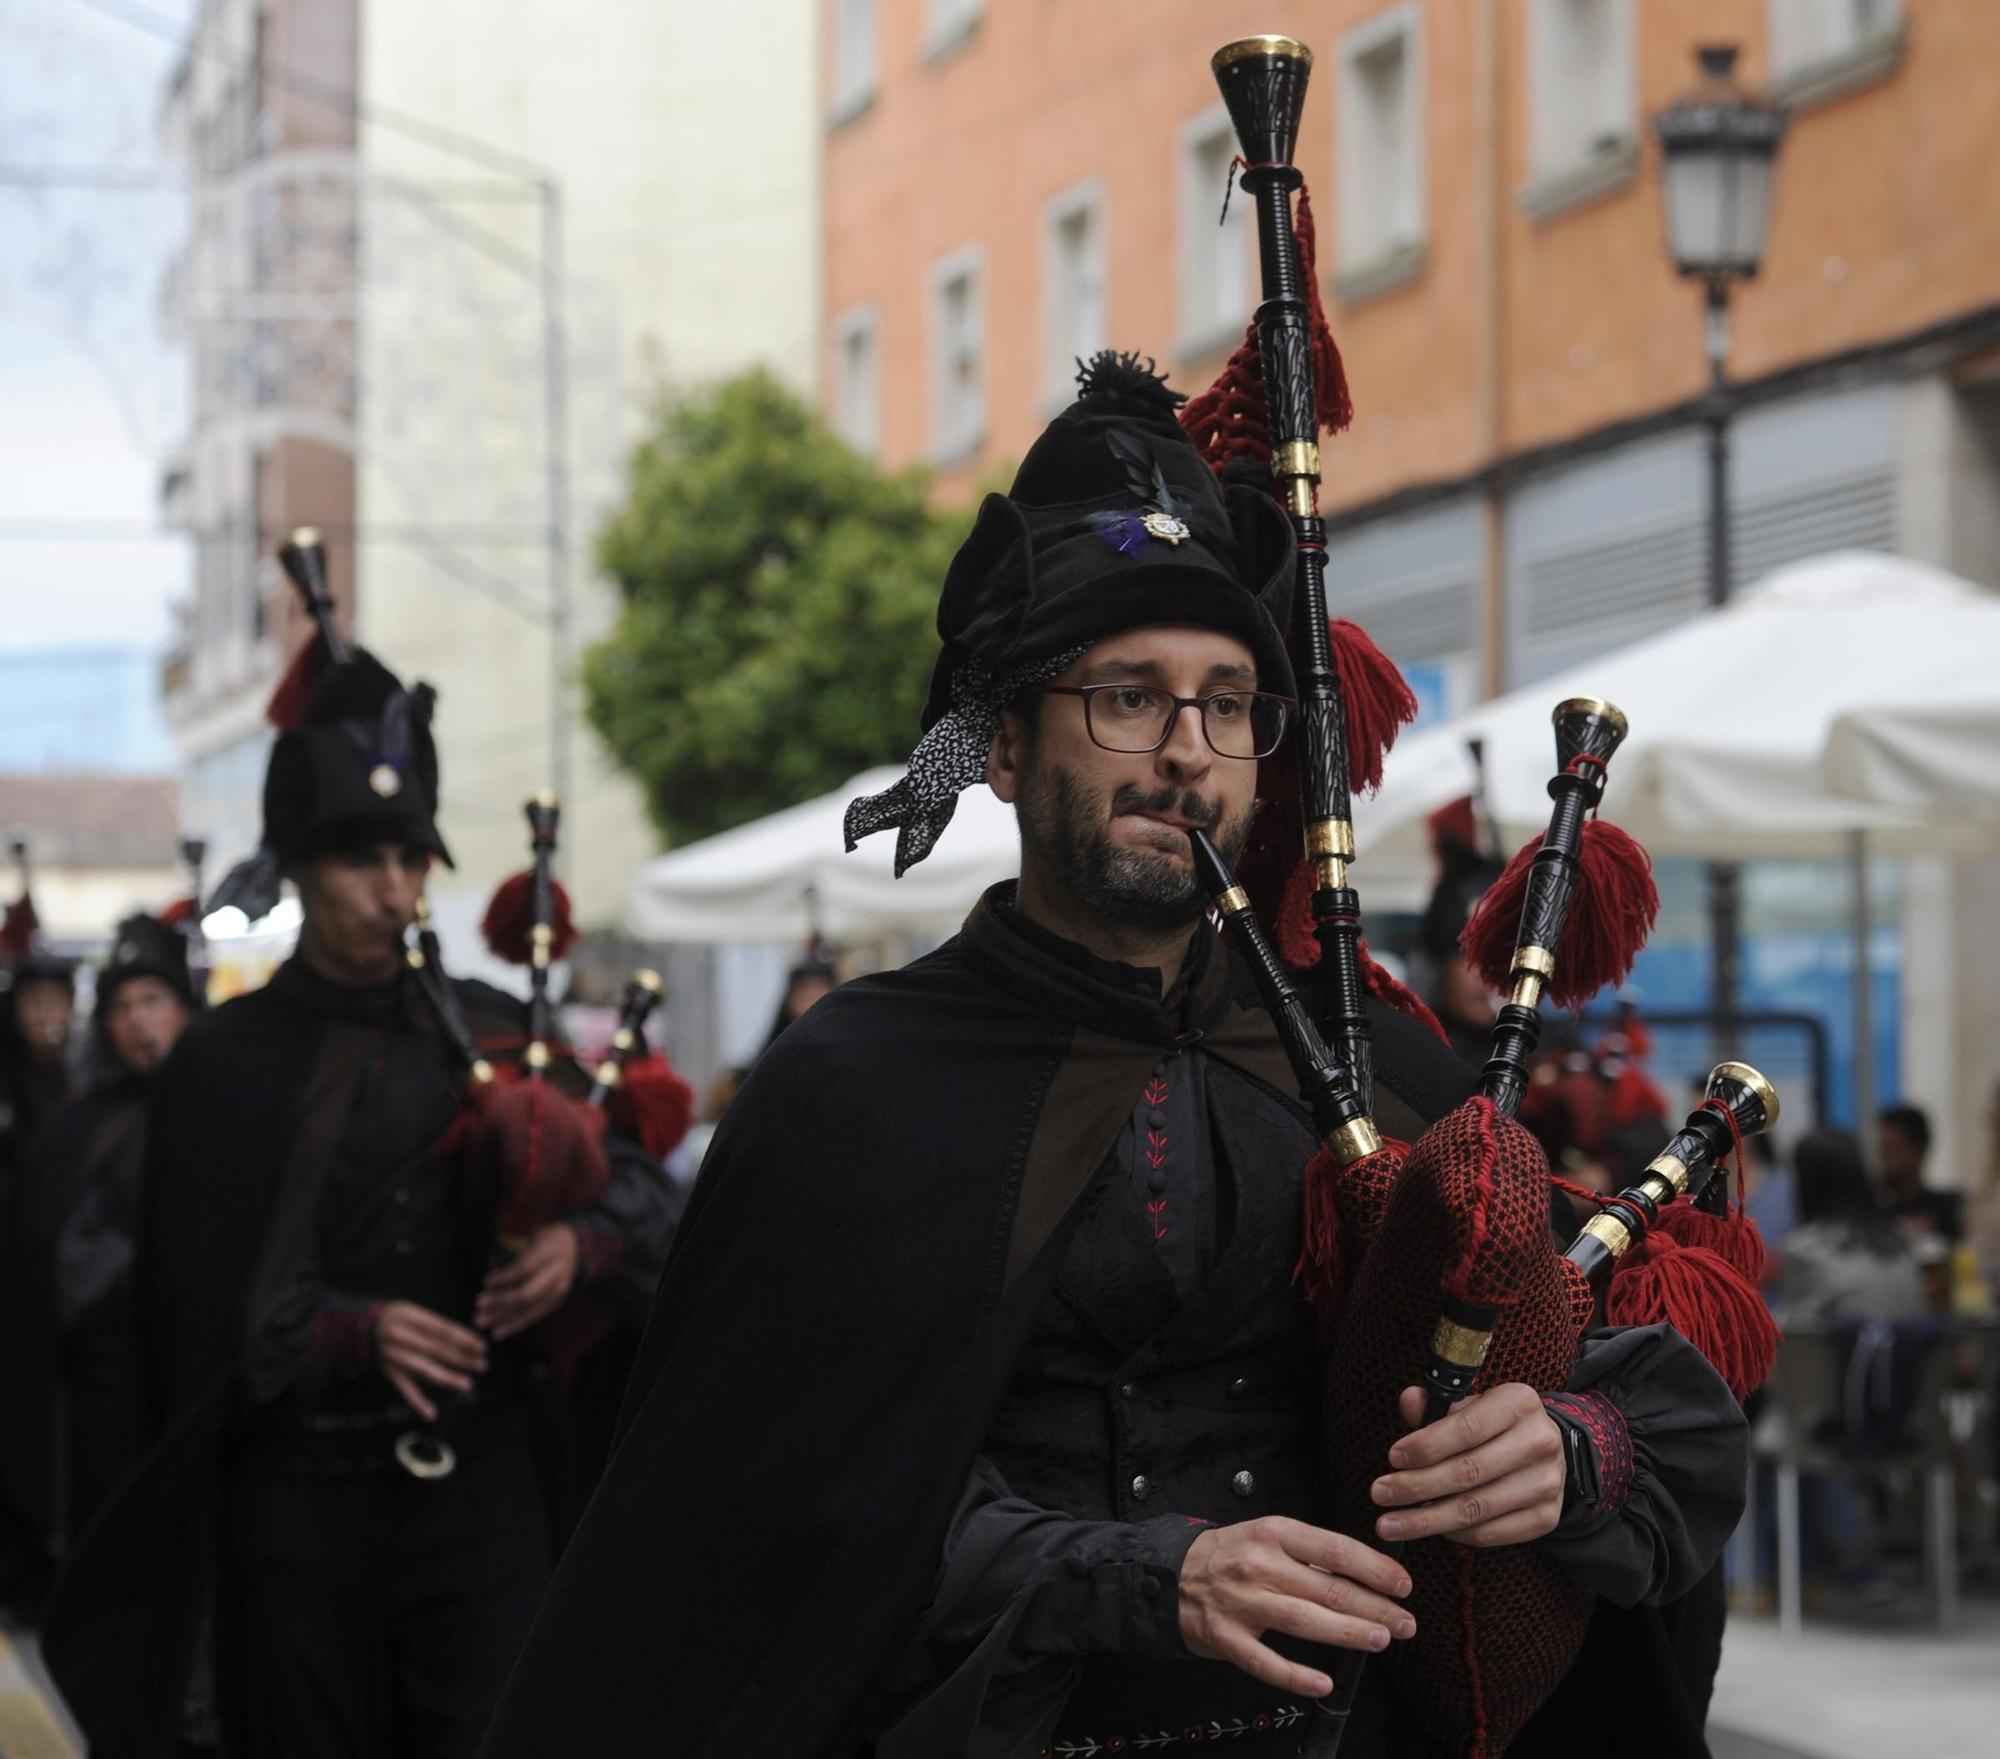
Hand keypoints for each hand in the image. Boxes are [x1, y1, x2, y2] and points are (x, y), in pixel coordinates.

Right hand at [375, 1300, 487, 1421]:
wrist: (361, 1328)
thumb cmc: (397, 1317)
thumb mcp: (412, 1310)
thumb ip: (434, 1324)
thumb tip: (466, 1340)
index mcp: (410, 1317)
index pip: (443, 1330)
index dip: (465, 1339)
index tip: (483, 1346)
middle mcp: (401, 1337)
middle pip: (438, 1350)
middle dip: (463, 1358)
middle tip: (483, 1364)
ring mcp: (395, 1357)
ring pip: (424, 1370)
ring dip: (448, 1378)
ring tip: (467, 1383)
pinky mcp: (389, 1373)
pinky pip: (404, 1389)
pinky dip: (417, 1403)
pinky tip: (432, 1414)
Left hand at [474, 1223, 581, 1339]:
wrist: (576, 1246)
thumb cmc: (546, 1240)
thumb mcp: (533, 1237)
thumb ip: (515, 1255)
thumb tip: (490, 1281)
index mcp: (549, 1253)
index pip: (524, 1269)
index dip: (503, 1277)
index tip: (485, 1281)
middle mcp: (557, 1274)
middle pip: (527, 1294)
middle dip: (501, 1301)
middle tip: (479, 1304)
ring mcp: (559, 1290)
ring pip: (530, 1309)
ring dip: (504, 1317)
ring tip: (481, 1321)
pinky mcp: (557, 1302)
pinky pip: (534, 1316)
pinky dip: (515, 1325)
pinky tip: (498, 1331)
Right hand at [1178, 1516, 1415, 1697]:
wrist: (1170, 1574)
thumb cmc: (1230, 1555)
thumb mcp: (1267, 1536)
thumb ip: (1310, 1555)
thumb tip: (1362, 1574)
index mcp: (1274, 1533)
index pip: (1335, 1549)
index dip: (1374, 1568)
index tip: (1402, 1584)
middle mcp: (1259, 1565)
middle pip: (1327, 1589)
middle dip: (1374, 1607)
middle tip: (1405, 1622)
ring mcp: (1242, 1603)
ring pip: (1303, 1621)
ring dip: (1348, 1632)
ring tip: (1380, 1640)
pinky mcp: (1226, 1638)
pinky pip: (1266, 1663)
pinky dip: (1296, 1676)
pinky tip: (1324, 1683)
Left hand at [1369, 1382, 1566, 1547]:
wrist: (1543, 1450)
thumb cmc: (1494, 1424)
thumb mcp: (1470, 1404)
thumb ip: (1436, 1405)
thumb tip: (1408, 1401)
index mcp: (1519, 1403)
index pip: (1467, 1429)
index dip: (1426, 1446)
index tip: (1392, 1459)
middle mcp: (1539, 1442)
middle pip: (1468, 1472)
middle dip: (1416, 1486)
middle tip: (1380, 1494)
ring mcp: (1547, 1483)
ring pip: (1476, 1508)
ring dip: (1426, 1519)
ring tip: (1392, 1523)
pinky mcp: (1547, 1517)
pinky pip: (1490, 1533)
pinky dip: (1455, 1534)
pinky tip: (1430, 1528)